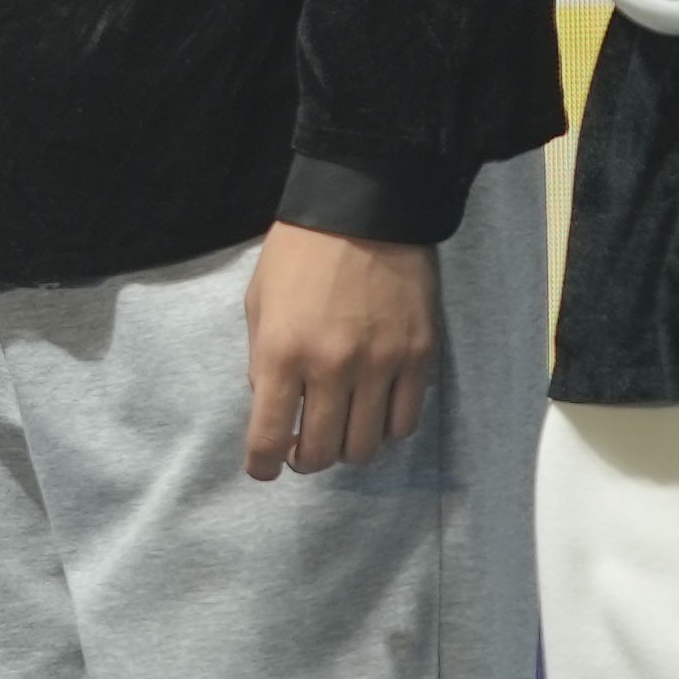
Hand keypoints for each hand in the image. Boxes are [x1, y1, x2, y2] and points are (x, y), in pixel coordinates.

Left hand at [240, 222, 442, 480]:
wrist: (364, 208)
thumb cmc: (300, 253)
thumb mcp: (259, 303)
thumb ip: (263, 360)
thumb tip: (273, 406)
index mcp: (282, 353)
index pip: (269, 437)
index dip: (264, 465)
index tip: (265, 469)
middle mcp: (331, 368)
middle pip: (321, 452)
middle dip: (306, 460)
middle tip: (303, 448)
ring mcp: (380, 365)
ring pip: (366, 446)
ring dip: (348, 448)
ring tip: (340, 430)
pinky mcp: (419, 357)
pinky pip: (406, 421)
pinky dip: (387, 428)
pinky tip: (376, 413)